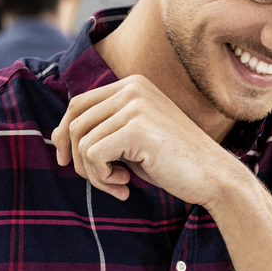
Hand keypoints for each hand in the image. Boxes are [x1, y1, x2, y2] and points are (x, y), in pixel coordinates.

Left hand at [51, 76, 235, 205]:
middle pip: (75, 121)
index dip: (64, 133)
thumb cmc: (175, 163)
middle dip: (78, 158)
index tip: (68, 161)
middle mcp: (133, 88)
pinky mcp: (136, 128)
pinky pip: (93, 155)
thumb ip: (103, 131)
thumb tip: (56, 137)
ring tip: (118, 185)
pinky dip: (102, 177)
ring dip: (93, 173)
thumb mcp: (134, 139)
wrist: (215, 177)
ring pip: (82, 142)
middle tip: (100, 180)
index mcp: (133, 85)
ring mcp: (135, 106)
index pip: (78, 103)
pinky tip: (125, 186)